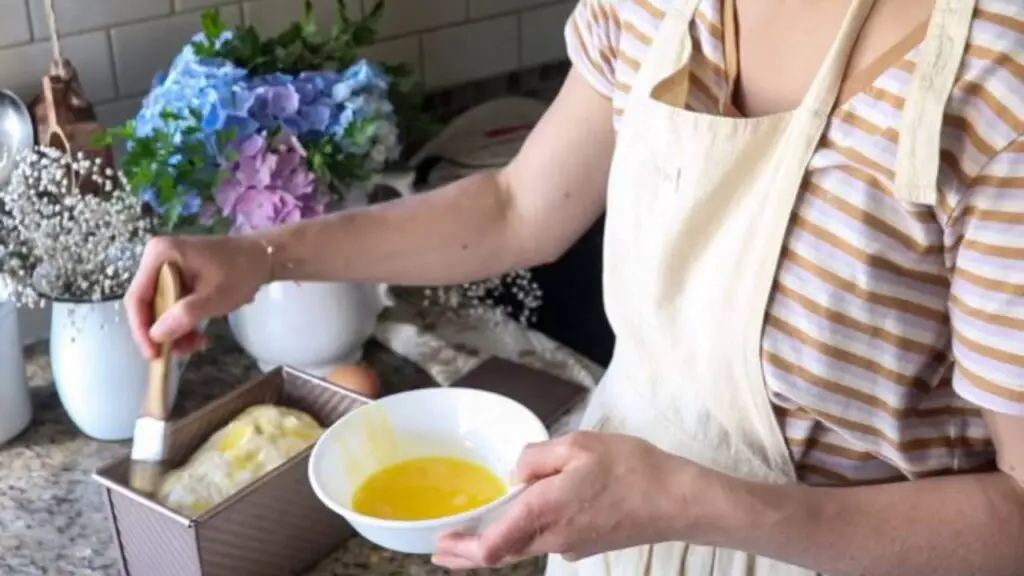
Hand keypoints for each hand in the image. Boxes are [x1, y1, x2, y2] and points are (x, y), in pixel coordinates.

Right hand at [125, 234, 268, 358]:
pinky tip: (198, 336)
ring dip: (174, 331)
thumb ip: (185, 315)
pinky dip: (182, 322)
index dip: (141, 328)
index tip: (153, 353)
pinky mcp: (177, 278)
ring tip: (196, 345)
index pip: (137, 297)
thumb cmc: (240, 272)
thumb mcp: (214, 297)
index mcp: (159, 255)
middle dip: (162, 332)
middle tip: (180, 353)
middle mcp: (156, 259)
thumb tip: (156, 335)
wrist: (263, 258)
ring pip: (160, 308)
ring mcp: (166, 268)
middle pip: (147, 305)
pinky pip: (171, 305)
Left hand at [433, 431, 699, 569]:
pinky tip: (520, 522)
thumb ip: (537, 457)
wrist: (677, 501)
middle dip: (468, 553)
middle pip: (502, 552)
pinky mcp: (586, 543)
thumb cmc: (631, 469)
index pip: (493, 544)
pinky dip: (523, 536)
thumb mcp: (578, 445)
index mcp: (546, 510)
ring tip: (470, 541)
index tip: (440, 545)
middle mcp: (554, 536)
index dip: (464, 548)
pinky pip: (545, 540)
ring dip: (494, 545)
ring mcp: (571, 545)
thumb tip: (516, 474)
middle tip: (442, 552)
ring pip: (523, 547)